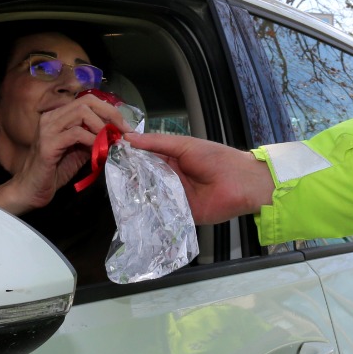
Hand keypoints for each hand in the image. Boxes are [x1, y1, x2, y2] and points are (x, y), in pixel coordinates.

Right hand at [0, 96, 127, 213]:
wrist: (31, 190)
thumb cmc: (54, 171)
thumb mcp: (79, 151)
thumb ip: (93, 139)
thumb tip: (116, 134)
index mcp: (58, 115)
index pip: (88, 100)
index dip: (110, 110)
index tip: (125, 126)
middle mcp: (51, 117)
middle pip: (87, 102)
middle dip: (110, 114)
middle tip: (123, 131)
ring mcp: (48, 129)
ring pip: (82, 113)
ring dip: (102, 127)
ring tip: (112, 141)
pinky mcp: (48, 144)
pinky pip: (76, 134)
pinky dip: (92, 140)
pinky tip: (99, 150)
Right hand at [121, 131, 275, 224]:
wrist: (241, 182)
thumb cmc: (217, 158)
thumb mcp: (185, 145)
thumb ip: (157, 143)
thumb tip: (129, 138)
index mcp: (171, 160)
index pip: (144, 160)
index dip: (129, 159)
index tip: (111, 157)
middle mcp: (170, 180)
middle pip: (144, 180)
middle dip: (130, 179)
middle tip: (112, 178)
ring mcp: (174, 198)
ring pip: (150, 197)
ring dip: (139, 195)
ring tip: (120, 193)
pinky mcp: (180, 215)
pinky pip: (162, 214)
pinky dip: (152, 212)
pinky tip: (138, 210)